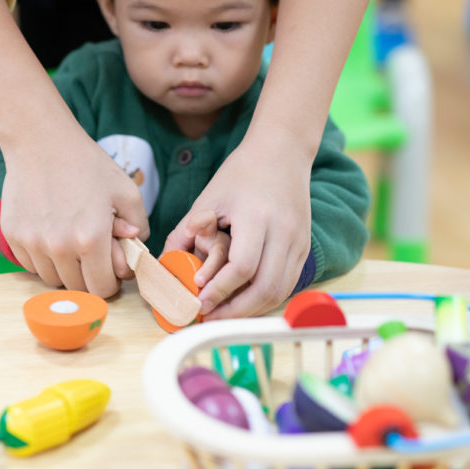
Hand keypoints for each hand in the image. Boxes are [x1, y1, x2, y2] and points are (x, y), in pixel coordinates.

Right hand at [0, 128, 148, 297]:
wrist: (41, 143)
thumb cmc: (87, 165)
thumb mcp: (126, 191)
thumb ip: (139, 226)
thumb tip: (135, 248)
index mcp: (91, 238)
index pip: (101, 289)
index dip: (110, 284)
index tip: (110, 271)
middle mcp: (59, 246)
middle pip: (77, 287)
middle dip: (89, 276)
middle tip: (93, 254)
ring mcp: (32, 243)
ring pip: (52, 279)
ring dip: (65, 269)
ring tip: (72, 242)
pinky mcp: (13, 236)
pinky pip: (32, 264)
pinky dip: (43, 258)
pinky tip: (51, 233)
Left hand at [166, 131, 308, 318]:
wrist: (283, 151)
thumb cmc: (242, 172)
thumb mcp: (209, 197)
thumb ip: (186, 231)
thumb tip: (165, 263)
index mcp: (258, 217)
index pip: (242, 267)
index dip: (220, 290)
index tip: (199, 302)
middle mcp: (284, 232)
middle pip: (265, 288)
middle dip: (235, 311)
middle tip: (209, 317)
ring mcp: (299, 241)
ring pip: (279, 292)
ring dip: (252, 310)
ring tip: (224, 315)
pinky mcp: (304, 247)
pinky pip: (287, 284)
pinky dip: (266, 299)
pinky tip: (244, 301)